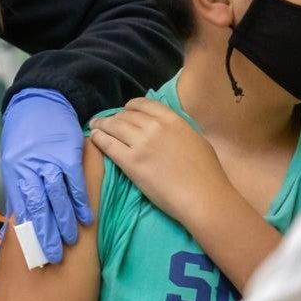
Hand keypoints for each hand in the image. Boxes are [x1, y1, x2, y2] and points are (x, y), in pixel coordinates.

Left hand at [0, 88, 91, 264]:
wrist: (40, 101)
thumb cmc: (25, 133)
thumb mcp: (14, 159)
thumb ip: (21, 185)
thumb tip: (24, 215)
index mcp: (14, 171)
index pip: (22, 208)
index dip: (29, 231)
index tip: (35, 251)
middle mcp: (30, 168)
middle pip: (39, 206)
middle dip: (47, 234)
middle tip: (54, 255)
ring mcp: (50, 161)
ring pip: (57, 197)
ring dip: (65, 221)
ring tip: (71, 240)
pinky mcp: (68, 154)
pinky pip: (75, 183)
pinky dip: (81, 201)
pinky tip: (86, 217)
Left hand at [89, 98, 232, 227]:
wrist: (203, 196)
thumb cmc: (207, 173)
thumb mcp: (196, 139)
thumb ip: (179, 130)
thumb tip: (171, 128)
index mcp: (172, 119)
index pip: (143, 104)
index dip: (130, 107)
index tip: (125, 111)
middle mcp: (154, 126)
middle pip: (126, 115)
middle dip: (114, 117)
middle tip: (106, 122)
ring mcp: (141, 143)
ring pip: (113, 126)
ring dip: (102, 125)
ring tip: (94, 127)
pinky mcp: (130, 162)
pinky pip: (108, 144)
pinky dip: (98, 138)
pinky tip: (93, 138)